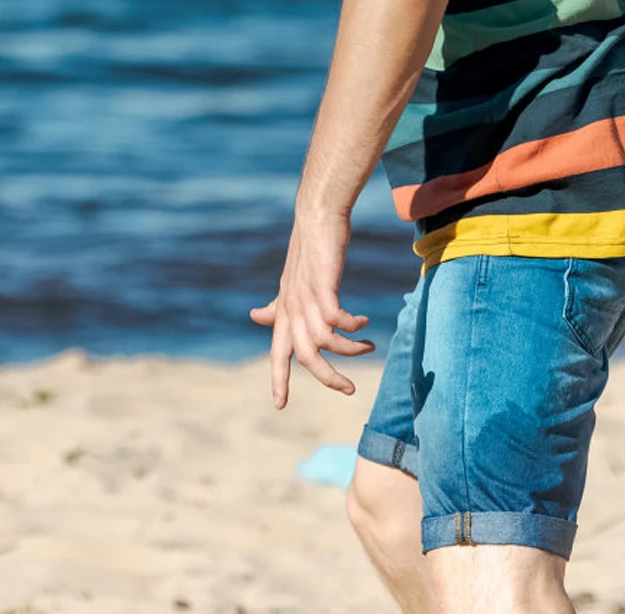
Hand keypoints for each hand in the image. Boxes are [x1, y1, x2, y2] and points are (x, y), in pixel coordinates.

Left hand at [251, 206, 371, 408]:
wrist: (316, 220)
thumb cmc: (305, 254)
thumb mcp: (287, 286)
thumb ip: (276, 307)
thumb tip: (255, 317)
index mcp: (284, 313)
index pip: (276, 353)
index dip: (278, 379)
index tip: (279, 405)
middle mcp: (292, 309)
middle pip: (305, 357)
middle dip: (328, 378)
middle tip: (350, 389)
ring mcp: (306, 299)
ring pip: (324, 342)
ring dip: (350, 350)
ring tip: (369, 346)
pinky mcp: (323, 287)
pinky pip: (338, 320)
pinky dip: (353, 326)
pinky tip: (364, 322)